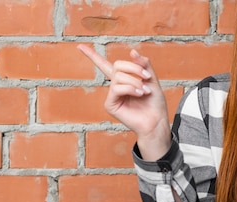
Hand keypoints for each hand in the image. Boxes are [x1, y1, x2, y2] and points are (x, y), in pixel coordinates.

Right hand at [77, 44, 171, 160]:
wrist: (156, 120)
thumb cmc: (155, 103)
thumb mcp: (152, 79)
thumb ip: (143, 65)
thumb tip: (132, 51)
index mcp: (123, 80)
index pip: (105, 65)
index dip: (92, 56)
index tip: (79, 46)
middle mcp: (115, 87)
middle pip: (117, 65)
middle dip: (134, 68)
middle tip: (147, 77)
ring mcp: (112, 95)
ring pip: (118, 77)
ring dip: (135, 81)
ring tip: (144, 91)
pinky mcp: (110, 104)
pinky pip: (117, 88)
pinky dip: (130, 89)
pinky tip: (139, 94)